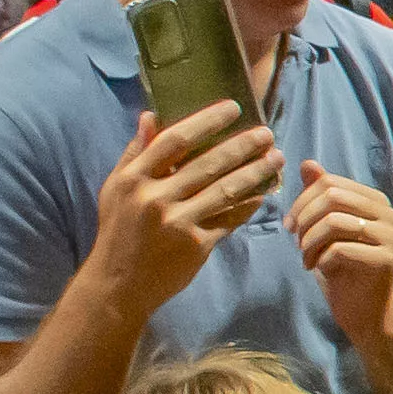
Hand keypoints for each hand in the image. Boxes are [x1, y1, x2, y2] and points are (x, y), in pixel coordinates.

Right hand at [81, 103, 280, 323]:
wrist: (119, 284)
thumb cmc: (118, 231)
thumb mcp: (116, 189)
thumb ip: (135, 153)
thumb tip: (151, 116)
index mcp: (134, 179)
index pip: (175, 141)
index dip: (206, 122)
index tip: (232, 109)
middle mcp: (155, 198)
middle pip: (207, 164)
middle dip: (242, 146)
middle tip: (267, 134)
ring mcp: (177, 223)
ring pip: (224, 191)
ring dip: (254, 173)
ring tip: (276, 159)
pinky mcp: (195, 246)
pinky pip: (229, 220)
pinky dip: (247, 207)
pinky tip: (263, 194)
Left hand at [285, 169, 392, 348]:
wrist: (365, 310)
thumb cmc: (342, 267)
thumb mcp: (325, 229)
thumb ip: (319, 196)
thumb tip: (307, 163)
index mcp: (374, 200)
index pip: (330, 182)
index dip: (302, 200)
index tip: (289, 225)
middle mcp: (387, 213)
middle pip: (332, 197)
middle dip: (304, 219)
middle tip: (295, 242)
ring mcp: (390, 236)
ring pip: (334, 222)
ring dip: (309, 242)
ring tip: (304, 258)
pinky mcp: (385, 259)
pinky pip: (340, 249)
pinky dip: (320, 259)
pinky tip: (318, 269)